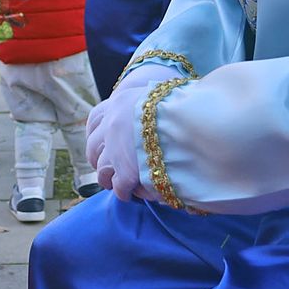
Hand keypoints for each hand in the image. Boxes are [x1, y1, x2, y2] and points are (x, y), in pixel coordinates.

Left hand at [86, 62, 181, 201]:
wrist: (196, 120)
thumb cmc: (187, 106)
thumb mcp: (161, 96)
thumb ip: (149, 105)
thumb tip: (150, 111)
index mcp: (120, 102)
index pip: (95, 118)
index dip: (96, 133)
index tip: (100, 143)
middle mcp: (112, 124)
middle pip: (93, 147)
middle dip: (99, 159)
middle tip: (109, 167)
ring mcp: (116, 150)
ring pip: (102, 170)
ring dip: (109, 178)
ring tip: (119, 184)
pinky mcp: (126, 173)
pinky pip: (119, 187)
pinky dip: (124, 191)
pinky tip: (132, 193)